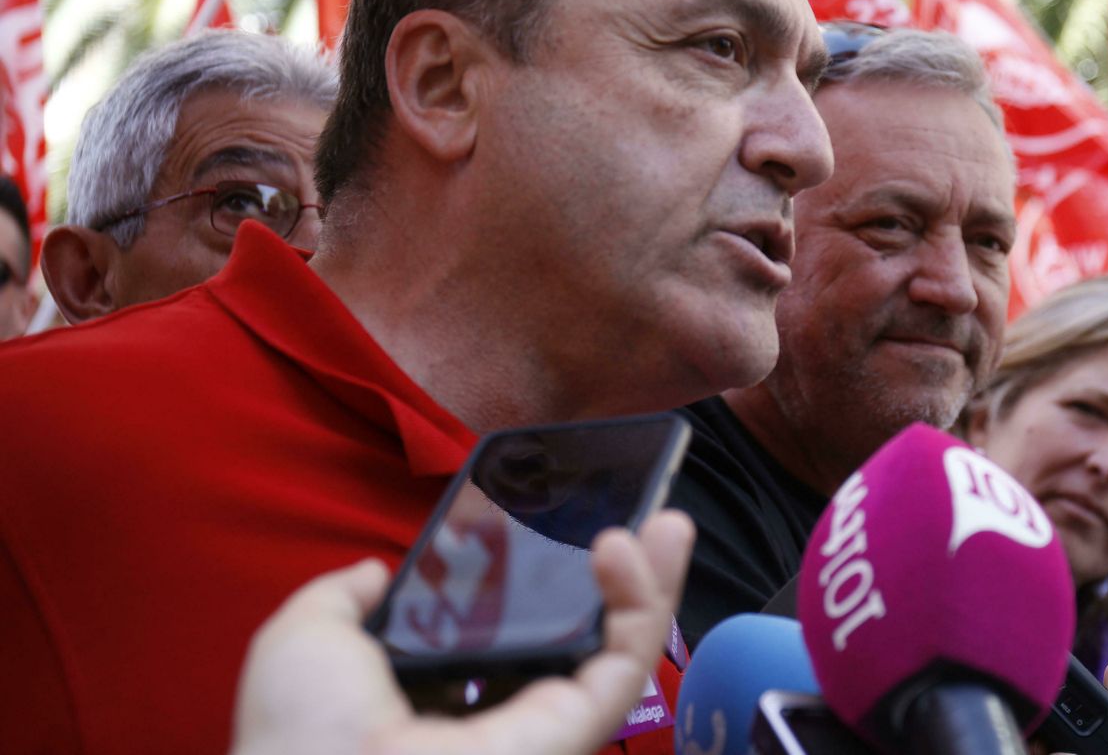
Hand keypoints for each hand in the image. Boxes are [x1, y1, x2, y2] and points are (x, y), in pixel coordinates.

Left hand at [230, 510, 695, 754]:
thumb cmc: (300, 731)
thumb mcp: (308, 636)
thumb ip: (344, 596)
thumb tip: (375, 571)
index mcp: (441, 695)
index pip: (517, 632)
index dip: (546, 578)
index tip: (561, 525)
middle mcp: (500, 713)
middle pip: (585, 634)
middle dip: (625, 578)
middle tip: (647, 516)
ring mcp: (544, 725)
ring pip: (620, 647)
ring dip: (652, 581)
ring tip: (664, 523)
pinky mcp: (574, 733)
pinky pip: (624, 665)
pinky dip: (642, 604)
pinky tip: (627, 547)